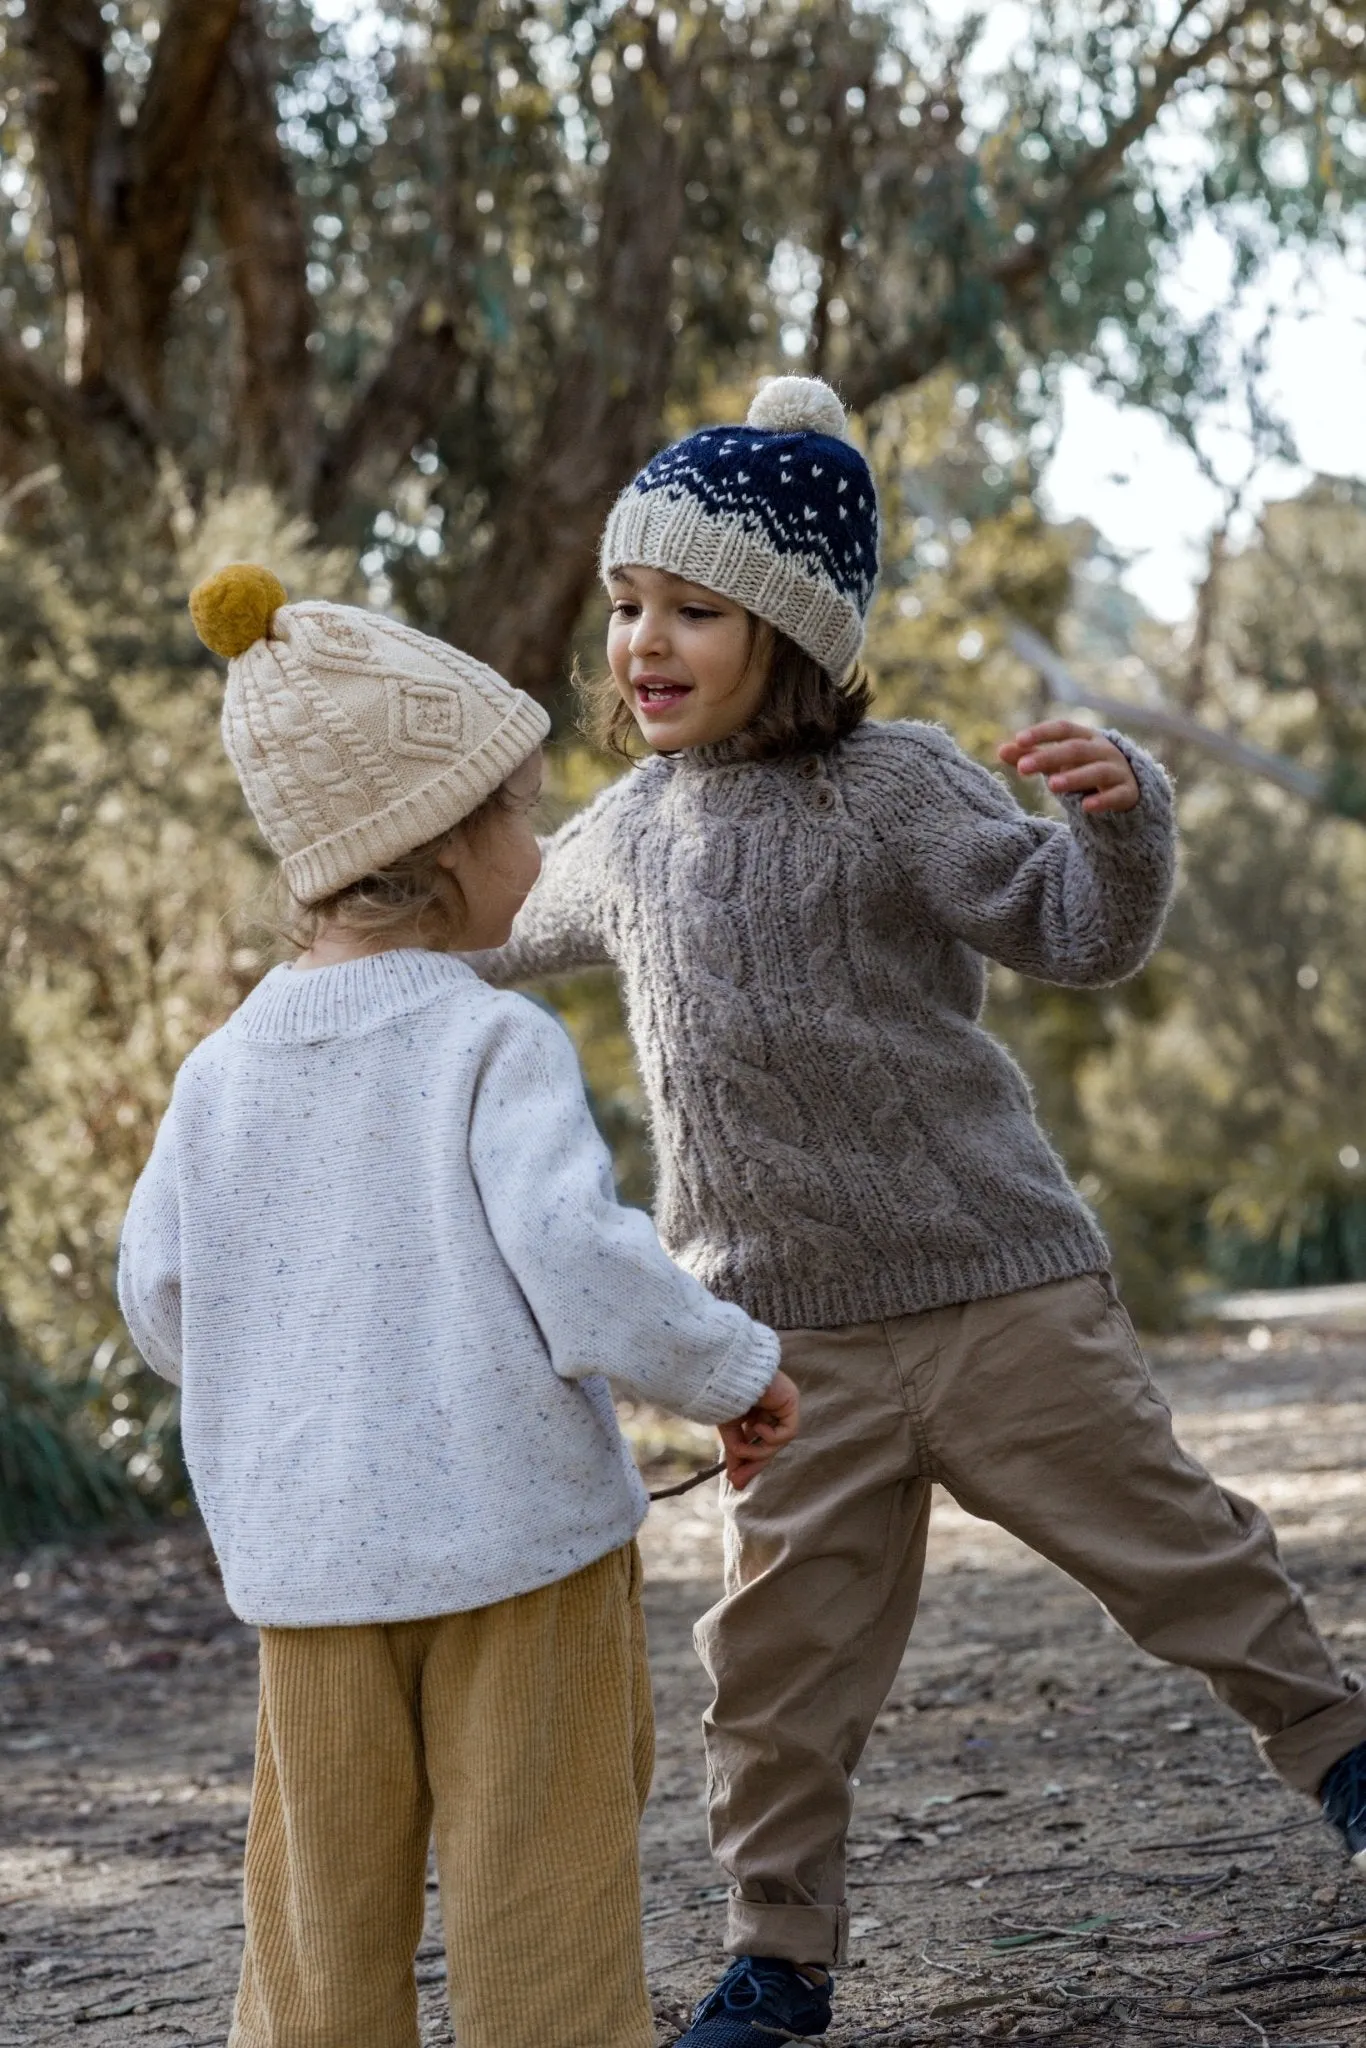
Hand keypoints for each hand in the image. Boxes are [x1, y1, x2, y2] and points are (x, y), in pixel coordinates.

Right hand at [717, 1369, 799, 1490]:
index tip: (735, 1480)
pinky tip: (756, 1425)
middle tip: (737, 1482)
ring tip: (739, 1448)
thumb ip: (735, 1451)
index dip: (748, 1461)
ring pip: (777, 1442)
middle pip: (769, 1445)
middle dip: (754, 1463)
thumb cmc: (723, 1392)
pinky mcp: (791, 1402)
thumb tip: (734, 1481)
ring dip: (757, 1451)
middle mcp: (772, 1406)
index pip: (757, 1440)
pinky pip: (786, 1433)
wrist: (726, 1370)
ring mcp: (783, 1403)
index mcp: (755, 1408)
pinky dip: (770, 1436)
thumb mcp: (728, 1428)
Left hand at [998, 720, 1139, 815]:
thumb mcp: (1059, 761)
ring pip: (1096, 771)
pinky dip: (1102, 800)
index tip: (1019, 740)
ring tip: (1050, 786)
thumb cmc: (1085, 768)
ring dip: (1074, 777)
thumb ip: (1032, 755)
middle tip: (1023, 767)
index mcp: (1085, 737)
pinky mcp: (1127, 793)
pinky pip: (1116, 795)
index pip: (1063, 728)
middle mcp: (1103, 750)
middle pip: (1076, 750)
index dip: (1042, 733)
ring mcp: (1118, 770)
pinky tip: (1086, 807)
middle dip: (1049, 757)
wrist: (1128, 786)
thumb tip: (1001, 750)